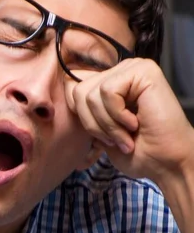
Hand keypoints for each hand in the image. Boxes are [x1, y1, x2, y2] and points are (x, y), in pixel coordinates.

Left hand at [64, 58, 193, 185]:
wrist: (166, 164)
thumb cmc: (138, 152)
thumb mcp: (101, 133)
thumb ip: (85, 113)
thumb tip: (65, 94)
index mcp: (111, 84)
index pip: (73, 89)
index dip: (82, 118)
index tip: (103, 139)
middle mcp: (121, 71)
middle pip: (78, 92)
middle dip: (93, 124)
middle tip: (115, 140)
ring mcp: (133, 68)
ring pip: (91, 93)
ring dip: (106, 124)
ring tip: (126, 136)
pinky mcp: (143, 71)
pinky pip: (107, 91)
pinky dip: (117, 115)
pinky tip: (135, 123)